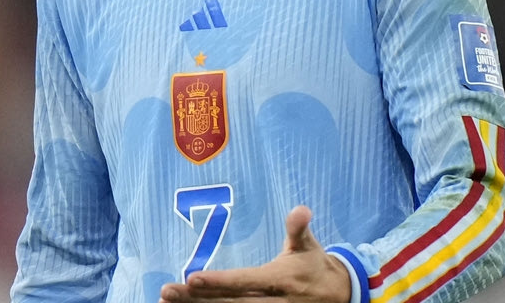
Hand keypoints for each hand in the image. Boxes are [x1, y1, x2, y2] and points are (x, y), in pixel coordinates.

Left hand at [158, 205, 351, 301]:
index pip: (244, 282)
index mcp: (279, 279)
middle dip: (196, 299)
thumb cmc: (313, 265)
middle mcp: (272, 302)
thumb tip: (301, 210)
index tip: (192, 278)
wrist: (337, 295)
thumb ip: (299, 229)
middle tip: (167, 292)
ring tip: (166, 301)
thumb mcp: (308, 245)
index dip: (218, 282)